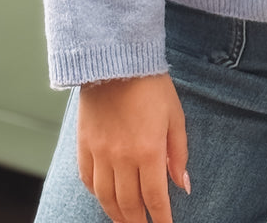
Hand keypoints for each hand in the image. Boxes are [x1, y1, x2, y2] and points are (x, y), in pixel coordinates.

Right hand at [77, 74, 188, 222]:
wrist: (116, 59)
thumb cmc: (150, 84)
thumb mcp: (175, 115)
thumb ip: (179, 152)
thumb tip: (182, 185)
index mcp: (149, 150)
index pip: (155, 198)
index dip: (161, 219)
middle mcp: (122, 157)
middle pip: (129, 204)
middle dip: (138, 222)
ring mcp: (100, 152)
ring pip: (106, 198)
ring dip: (117, 215)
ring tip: (126, 222)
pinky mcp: (84, 144)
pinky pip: (88, 180)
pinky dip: (97, 194)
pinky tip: (105, 198)